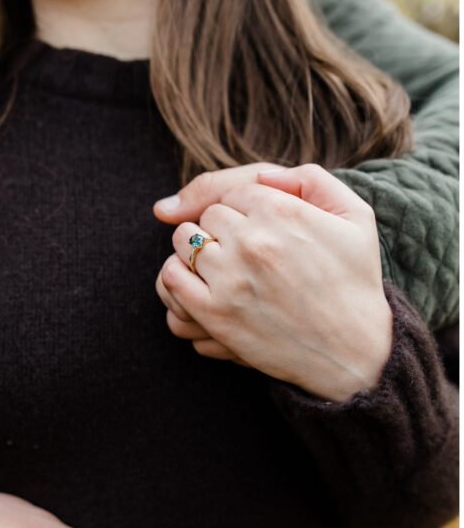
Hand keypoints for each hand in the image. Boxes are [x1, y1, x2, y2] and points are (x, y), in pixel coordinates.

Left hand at [154, 163, 393, 401]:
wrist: (354, 350)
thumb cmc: (355, 282)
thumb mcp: (354, 216)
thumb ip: (310, 179)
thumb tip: (262, 177)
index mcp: (282, 210)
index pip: (233, 193)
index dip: (241, 211)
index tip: (255, 231)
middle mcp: (253, 239)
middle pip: (208, 216)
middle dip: (220, 230)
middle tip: (240, 252)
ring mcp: (231, 277)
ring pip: (185, 241)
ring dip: (195, 251)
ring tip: (218, 267)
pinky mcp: (215, 314)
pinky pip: (172, 278)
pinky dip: (177, 276)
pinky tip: (197, 284)